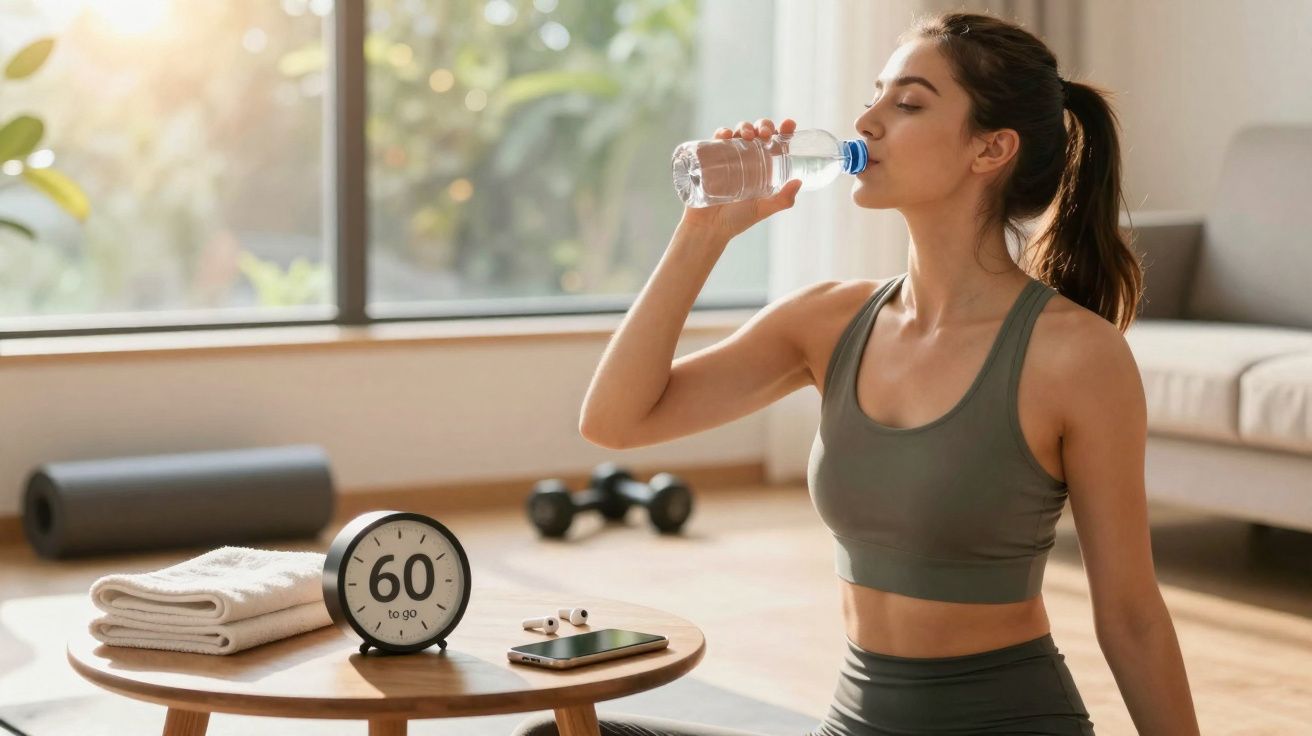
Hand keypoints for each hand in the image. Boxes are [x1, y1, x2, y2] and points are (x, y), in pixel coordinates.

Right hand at [679, 117, 802, 240]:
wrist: (709, 227)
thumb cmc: (738, 219)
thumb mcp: (763, 209)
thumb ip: (782, 200)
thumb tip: (799, 181)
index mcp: (765, 166)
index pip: (777, 142)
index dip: (784, 130)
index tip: (789, 124)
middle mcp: (748, 158)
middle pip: (758, 132)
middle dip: (764, 125)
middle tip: (765, 134)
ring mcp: (729, 156)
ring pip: (739, 132)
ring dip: (745, 126)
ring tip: (747, 135)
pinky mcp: (711, 158)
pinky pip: (717, 139)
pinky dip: (722, 132)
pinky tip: (726, 135)